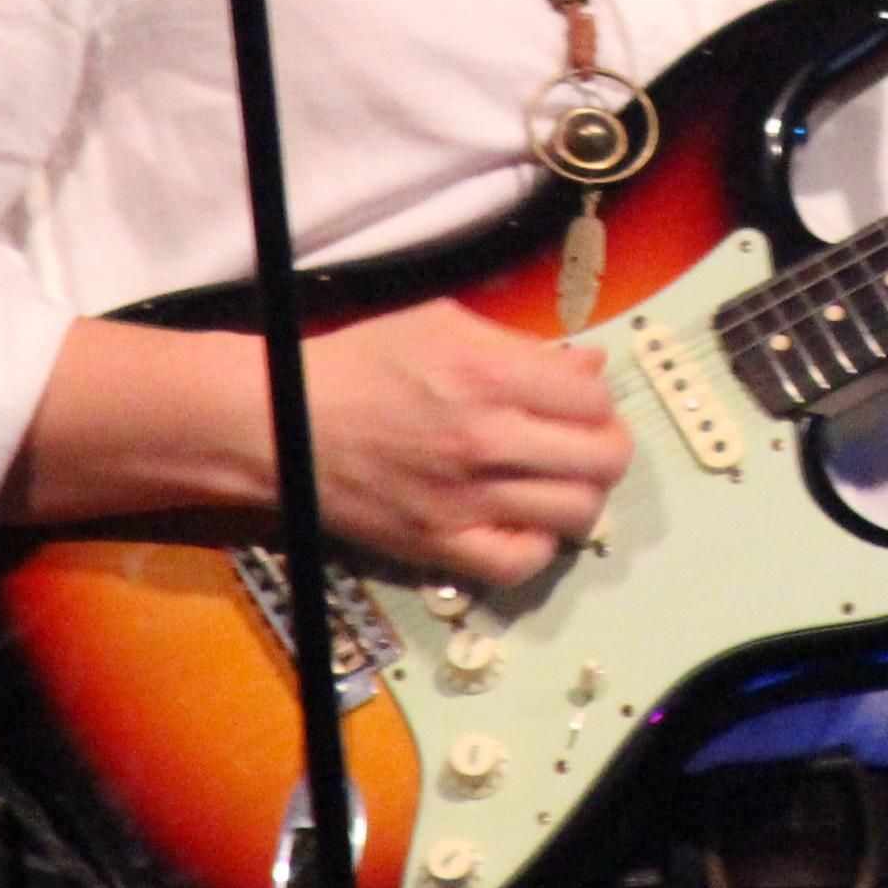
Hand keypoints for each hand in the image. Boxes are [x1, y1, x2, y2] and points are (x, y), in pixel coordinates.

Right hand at [300, 300, 631, 590]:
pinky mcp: (439, 547)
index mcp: (489, 375)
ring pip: (577, 513)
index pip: (595, 398)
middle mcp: (485, 439)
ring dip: (580, 496)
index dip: (597, 399)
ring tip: (557, 483)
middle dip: (606, 447)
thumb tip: (588, 366)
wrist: (281, 422)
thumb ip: (522, 345)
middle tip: (584, 445)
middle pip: (604, 458)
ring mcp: (465, 499)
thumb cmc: (358, 365)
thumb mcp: (442, 324)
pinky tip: (524, 523)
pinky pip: (522, 564)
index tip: (579, 403)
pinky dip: (537, 547)